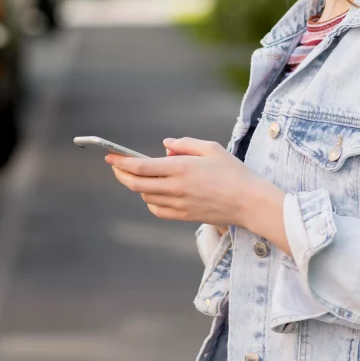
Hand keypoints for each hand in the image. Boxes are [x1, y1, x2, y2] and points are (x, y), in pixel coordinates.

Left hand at [106, 137, 266, 227]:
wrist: (249, 203)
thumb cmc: (233, 172)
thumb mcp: (210, 148)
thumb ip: (185, 144)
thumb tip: (165, 146)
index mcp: (181, 168)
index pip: (140, 166)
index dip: (121, 162)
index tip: (110, 157)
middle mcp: (176, 187)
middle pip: (136, 184)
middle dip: (121, 175)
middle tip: (116, 167)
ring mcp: (179, 204)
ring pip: (146, 197)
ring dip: (138, 187)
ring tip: (140, 177)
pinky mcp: (184, 217)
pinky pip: (157, 210)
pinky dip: (150, 201)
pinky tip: (154, 193)